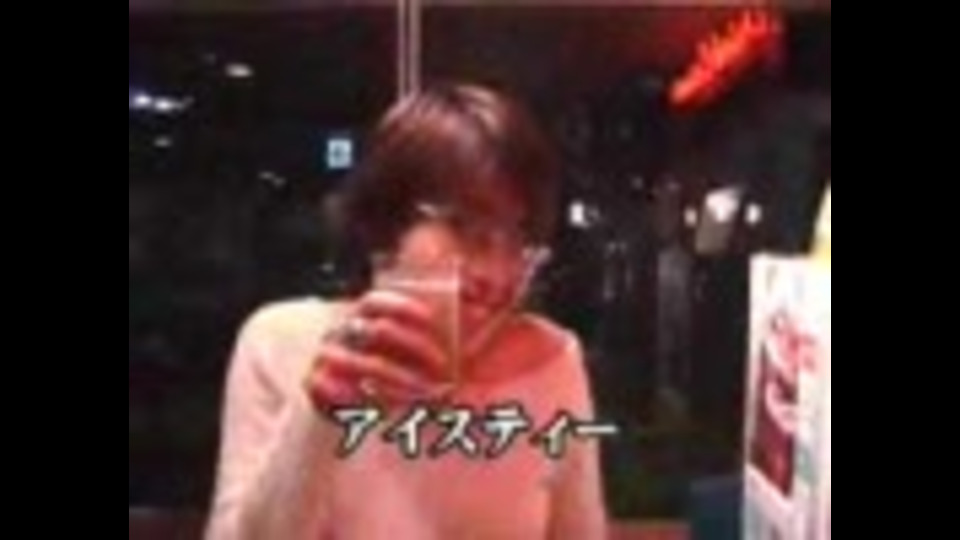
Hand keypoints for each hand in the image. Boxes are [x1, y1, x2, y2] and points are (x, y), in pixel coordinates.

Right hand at [304, 290, 452, 409]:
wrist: (340, 402)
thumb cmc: (385, 368)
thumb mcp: (405, 348)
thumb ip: (434, 332)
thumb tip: (480, 313)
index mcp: (358, 315)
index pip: (375, 300)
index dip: (402, 306)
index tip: (432, 319)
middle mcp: (340, 331)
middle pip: (378, 330)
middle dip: (417, 348)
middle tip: (445, 367)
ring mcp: (325, 356)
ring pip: (366, 364)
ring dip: (403, 380)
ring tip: (429, 394)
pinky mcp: (314, 384)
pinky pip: (341, 391)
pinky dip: (370, 400)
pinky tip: (394, 409)